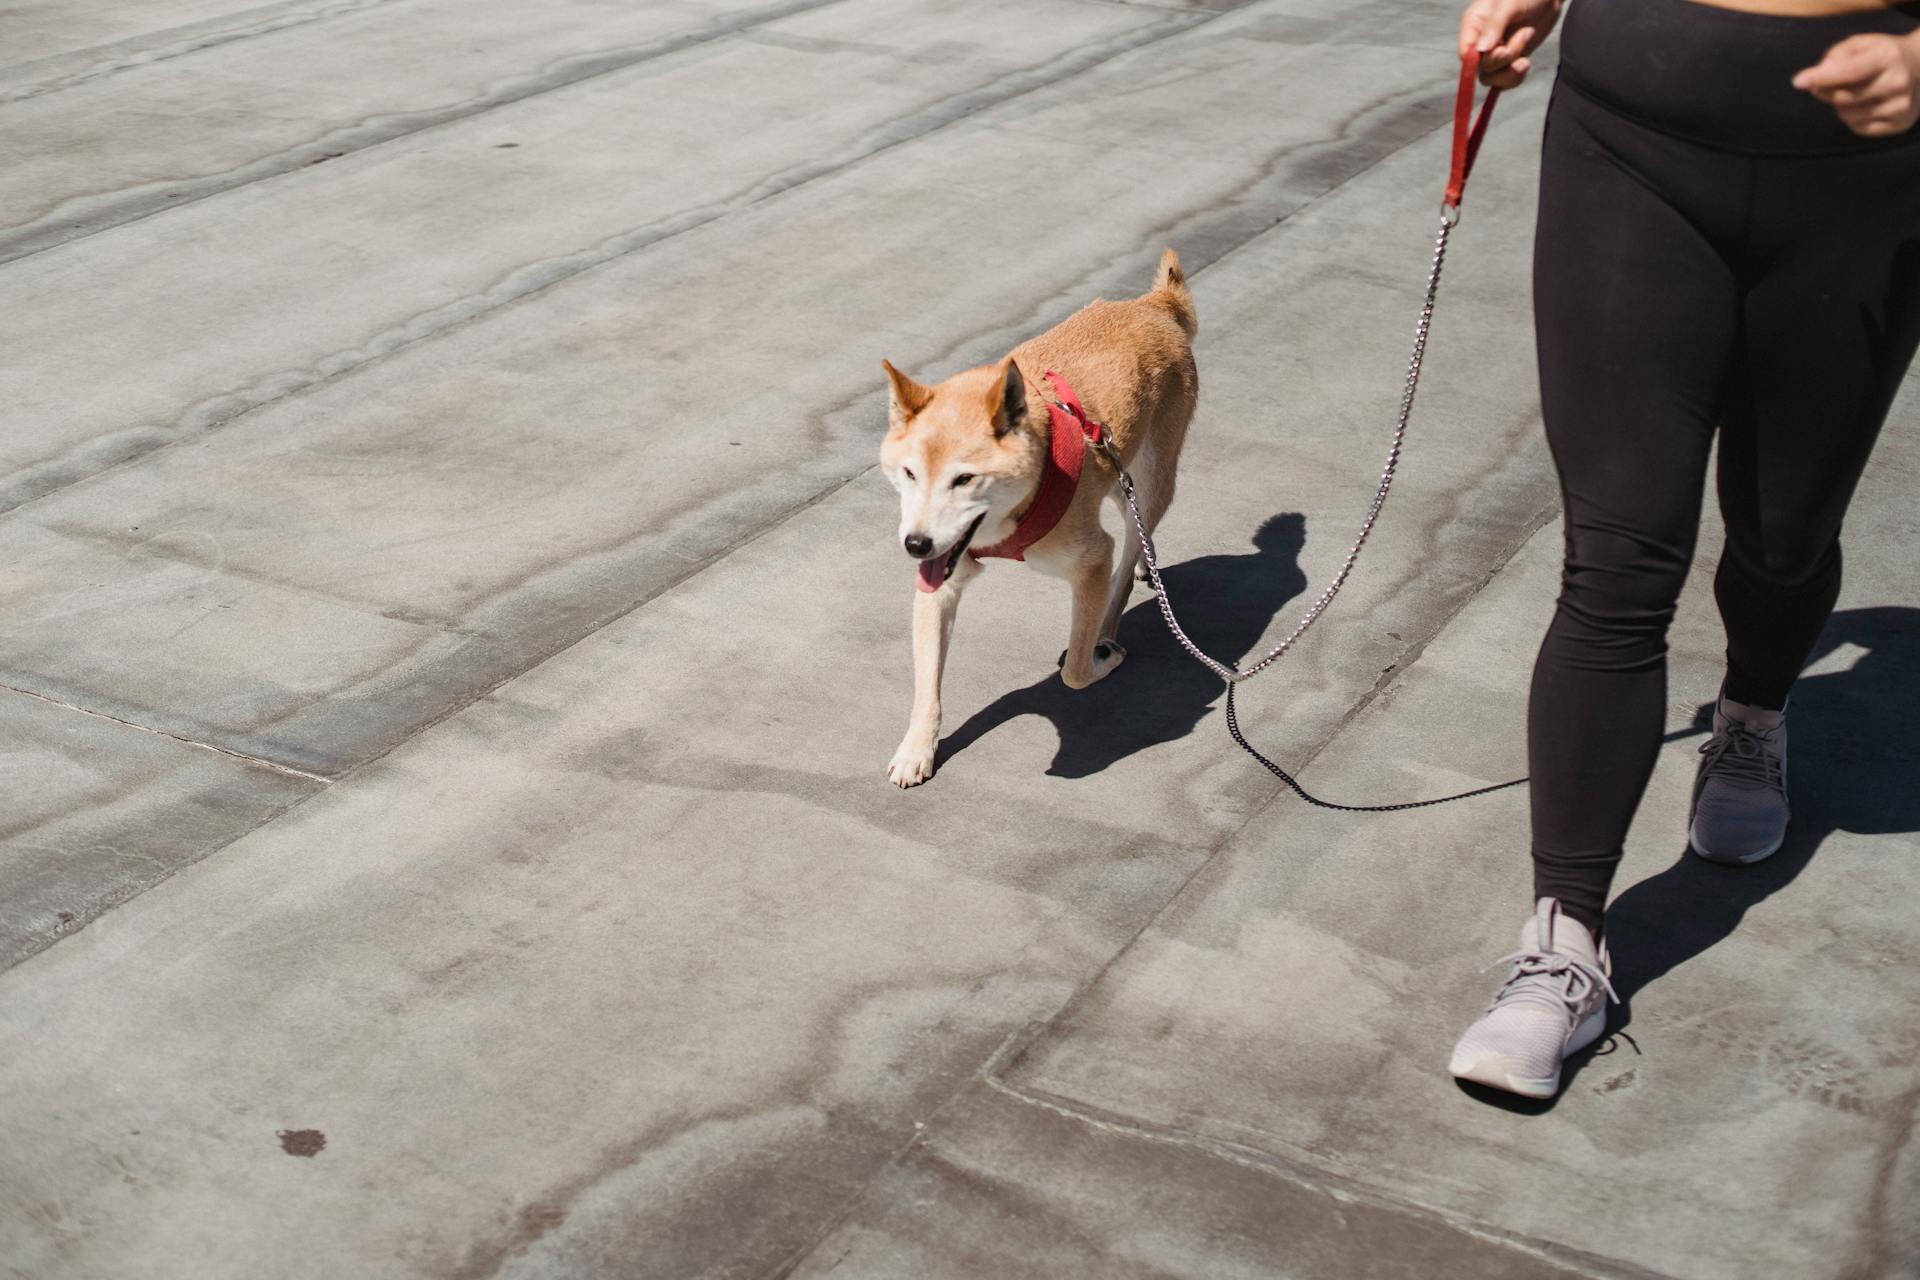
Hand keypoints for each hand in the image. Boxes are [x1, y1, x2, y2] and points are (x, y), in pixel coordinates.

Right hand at [1458, 0, 1561, 88]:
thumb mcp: (1509, 4)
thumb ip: (1494, 25)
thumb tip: (1481, 50)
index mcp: (1473, 25)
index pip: (1466, 54)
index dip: (1478, 61)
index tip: (1500, 51)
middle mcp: (1480, 42)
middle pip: (1481, 68)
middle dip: (1505, 57)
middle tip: (1526, 33)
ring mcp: (1494, 54)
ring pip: (1492, 78)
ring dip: (1512, 67)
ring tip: (1528, 38)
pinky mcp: (1509, 62)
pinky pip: (1505, 82)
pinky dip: (1516, 77)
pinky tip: (1526, 62)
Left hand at [1794, 32, 1919, 136]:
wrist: (1919, 67)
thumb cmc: (1879, 55)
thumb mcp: (1860, 45)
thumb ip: (1835, 56)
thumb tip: (1816, 75)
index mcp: (1889, 57)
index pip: (1850, 71)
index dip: (1821, 77)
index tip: (1798, 82)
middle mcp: (1898, 82)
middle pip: (1843, 97)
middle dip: (1827, 91)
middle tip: (1829, 83)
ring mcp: (1901, 105)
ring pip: (1847, 115)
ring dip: (1841, 106)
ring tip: (1857, 92)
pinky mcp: (1900, 124)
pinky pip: (1858, 128)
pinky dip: (1853, 118)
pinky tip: (1866, 104)